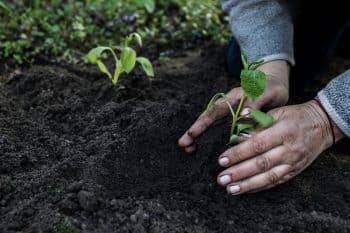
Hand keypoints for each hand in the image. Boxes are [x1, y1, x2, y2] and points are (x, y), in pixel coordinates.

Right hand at [178, 60, 289, 152]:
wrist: (273, 84)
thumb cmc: (270, 88)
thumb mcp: (268, 92)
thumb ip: (256, 102)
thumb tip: (243, 115)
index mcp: (234, 97)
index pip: (217, 109)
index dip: (205, 121)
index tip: (193, 133)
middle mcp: (227, 105)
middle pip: (207, 118)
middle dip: (194, 131)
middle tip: (182, 144)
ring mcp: (228, 113)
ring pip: (209, 124)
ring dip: (197, 136)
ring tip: (187, 148)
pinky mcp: (232, 120)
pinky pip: (217, 128)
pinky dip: (208, 137)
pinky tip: (200, 148)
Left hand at [216, 100, 344, 193]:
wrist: (322, 125)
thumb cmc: (294, 116)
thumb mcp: (276, 113)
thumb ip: (256, 124)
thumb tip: (236, 135)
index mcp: (284, 131)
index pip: (257, 144)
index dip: (238, 153)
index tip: (222, 160)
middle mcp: (290, 149)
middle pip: (261, 163)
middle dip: (239, 172)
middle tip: (221, 178)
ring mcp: (293, 163)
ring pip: (268, 177)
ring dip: (247, 185)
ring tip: (230, 189)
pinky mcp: (295, 172)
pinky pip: (276, 182)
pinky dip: (259, 187)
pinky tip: (245, 190)